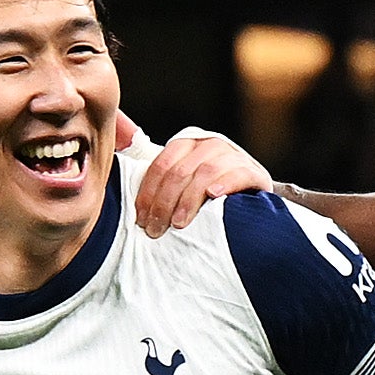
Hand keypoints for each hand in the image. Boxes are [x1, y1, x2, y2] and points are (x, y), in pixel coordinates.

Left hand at [130, 128, 272, 235]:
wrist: (250, 204)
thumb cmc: (207, 197)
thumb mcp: (180, 183)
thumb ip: (153, 169)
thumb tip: (119, 150)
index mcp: (187, 145)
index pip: (161, 164)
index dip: (148, 193)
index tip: (141, 219)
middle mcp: (209, 145)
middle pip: (180, 171)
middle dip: (164, 203)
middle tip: (156, 229)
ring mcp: (233, 156)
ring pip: (205, 171)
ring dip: (188, 200)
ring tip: (180, 224)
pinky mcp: (254, 172)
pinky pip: (237, 173)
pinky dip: (224, 183)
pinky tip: (213, 197)